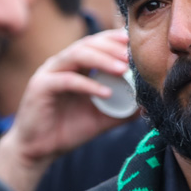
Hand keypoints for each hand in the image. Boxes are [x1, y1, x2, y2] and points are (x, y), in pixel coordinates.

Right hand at [0, 30, 130, 190]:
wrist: (39, 150)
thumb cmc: (69, 129)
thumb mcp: (103, 117)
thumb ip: (124, 108)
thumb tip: (151, 103)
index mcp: (75, 66)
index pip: (97, 43)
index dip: (116, 40)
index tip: (137, 44)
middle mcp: (62, 64)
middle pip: (88, 43)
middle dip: (112, 47)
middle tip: (133, 56)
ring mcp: (49, 73)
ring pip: (76, 55)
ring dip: (102, 59)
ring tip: (123, 69)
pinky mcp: (40, 87)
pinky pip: (66, 80)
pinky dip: (87, 85)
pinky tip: (105, 93)